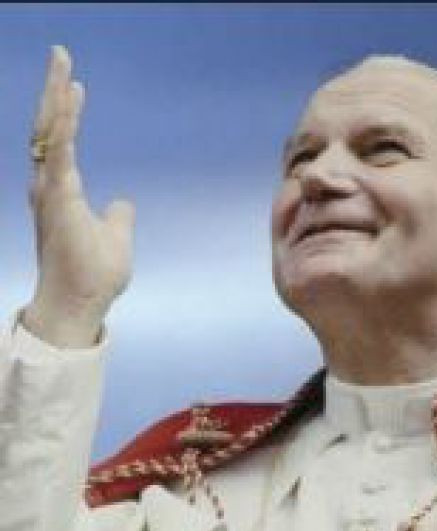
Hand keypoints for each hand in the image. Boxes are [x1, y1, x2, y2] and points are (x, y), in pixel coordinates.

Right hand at [23, 46, 134, 347]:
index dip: (64, 112)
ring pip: (50, 132)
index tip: (73, 85)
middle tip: (61, 55)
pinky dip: (67, 123)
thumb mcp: (115, 238)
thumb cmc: (93, 277)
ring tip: (63, 64)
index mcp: (61, 194)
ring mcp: (51, 192)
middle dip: (53, 91)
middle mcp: (49, 188)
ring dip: (57, 97)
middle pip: (49, 128)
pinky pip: (61, 151)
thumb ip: (118, 217)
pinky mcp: (59, 199)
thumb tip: (124, 203)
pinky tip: (72, 96)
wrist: (80, 305)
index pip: (60, 142)